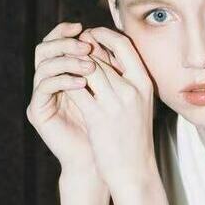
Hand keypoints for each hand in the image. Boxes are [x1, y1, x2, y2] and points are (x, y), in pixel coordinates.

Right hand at [26, 21, 102, 176]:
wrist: (100, 160)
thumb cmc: (108, 126)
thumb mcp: (109, 91)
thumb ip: (105, 66)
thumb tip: (110, 37)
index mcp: (61, 72)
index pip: (57, 43)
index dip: (66, 32)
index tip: (85, 28)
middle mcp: (47, 81)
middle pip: (44, 48)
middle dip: (65, 44)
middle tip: (86, 47)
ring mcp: (40, 96)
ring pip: (43, 65)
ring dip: (67, 61)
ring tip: (90, 66)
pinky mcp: (37, 111)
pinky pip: (44, 87)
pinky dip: (63, 81)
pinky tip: (82, 83)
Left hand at [68, 26, 156, 195]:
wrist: (134, 170)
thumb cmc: (134, 138)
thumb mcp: (138, 104)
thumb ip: (125, 80)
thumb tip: (104, 56)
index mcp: (145, 84)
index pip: (125, 45)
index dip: (104, 35)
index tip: (89, 34)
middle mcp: (132, 90)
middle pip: (101, 57)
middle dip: (81, 52)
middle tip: (68, 50)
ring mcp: (116, 104)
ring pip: (87, 70)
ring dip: (71, 66)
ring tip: (62, 66)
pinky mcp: (98, 118)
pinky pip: (76, 90)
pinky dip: (66, 84)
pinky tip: (59, 85)